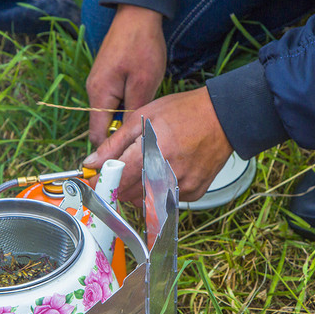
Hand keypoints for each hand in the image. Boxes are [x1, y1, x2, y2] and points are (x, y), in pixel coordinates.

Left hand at [83, 87, 231, 204]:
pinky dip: (159, 190)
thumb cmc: (182, 112)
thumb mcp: (142, 118)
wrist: (223, 118)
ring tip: (145, 168)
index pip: (118, 179)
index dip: (103, 182)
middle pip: (129, 194)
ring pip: (146, 201)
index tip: (96, 182)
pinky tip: (166, 171)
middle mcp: (168, 172)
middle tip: (121, 171)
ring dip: (138, 190)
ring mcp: (182, 185)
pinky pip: (166, 200)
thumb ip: (114, 144)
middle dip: (120, 185)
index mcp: (152, 150)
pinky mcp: (193, 193)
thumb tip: (91, 163)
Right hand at [86, 4, 165, 146]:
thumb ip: (134, 113)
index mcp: (99, 95)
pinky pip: (114, 103)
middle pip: (103, 127)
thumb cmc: (142, 46)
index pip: (98, 136)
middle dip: (120, 138)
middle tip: (144, 146)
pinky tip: (142, 109)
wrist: (137, 14)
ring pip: (110, 115)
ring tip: (146, 128)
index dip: (110, 152)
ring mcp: (99, 84)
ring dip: (125, 123)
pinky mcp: (107, 78)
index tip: (128, 162)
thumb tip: (129, 140)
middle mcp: (94, 92)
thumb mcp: (143, 83)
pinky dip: (126, 109)